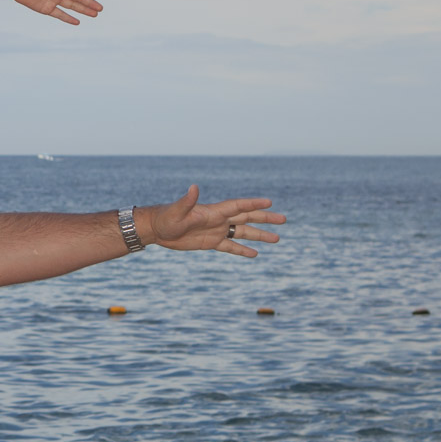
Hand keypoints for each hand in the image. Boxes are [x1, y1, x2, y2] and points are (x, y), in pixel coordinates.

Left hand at [142, 186, 283, 257]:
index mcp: (214, 211)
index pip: (238, 206)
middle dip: (265, 218)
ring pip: (243, 232)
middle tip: (284, 219)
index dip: (253, 204)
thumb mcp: (176, 211)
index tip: (270, 202)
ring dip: (259, 235)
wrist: (156, 229)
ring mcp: (216, 231)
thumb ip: (187, 201)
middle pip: (247, 217)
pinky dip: (242, 250)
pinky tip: (255, 254)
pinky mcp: (210, 242)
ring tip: (277, 238)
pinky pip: (230, 247)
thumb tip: (193, 187)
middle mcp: (219, 220)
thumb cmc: (165, 218)